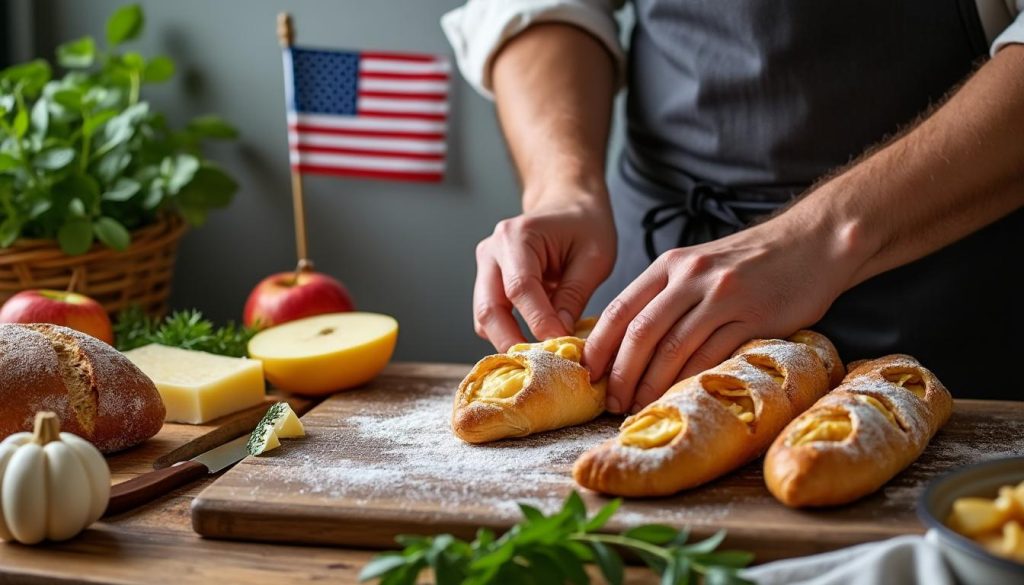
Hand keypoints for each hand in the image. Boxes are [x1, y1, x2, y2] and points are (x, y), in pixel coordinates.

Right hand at [473, 190, 615, 350]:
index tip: (562, 347)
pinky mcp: (488, 282)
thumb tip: (561, 337)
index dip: (538, 323)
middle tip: (542, 367)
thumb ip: (575, 295)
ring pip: (484, 317)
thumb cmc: (585, 225)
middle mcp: (492, 251)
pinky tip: (534, 346)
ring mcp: (485, 267)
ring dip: (509, 342)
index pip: (520, 289)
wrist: (567, 204)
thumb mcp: (594, 256)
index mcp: (517, 236)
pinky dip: (509, 334)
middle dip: (513, 342)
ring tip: (540, 360)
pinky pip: (492, 316)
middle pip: (489, 308)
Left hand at [583, 213, 858, 413]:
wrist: (813, 241)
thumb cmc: (750, 262)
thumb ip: (667, 295)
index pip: (620, 308)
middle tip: (611, 401)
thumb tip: (628, 341)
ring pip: (673, 348)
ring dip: (651, 384)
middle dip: (620, 373)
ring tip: (639, 406)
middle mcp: (690, 276)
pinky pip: (712, 355)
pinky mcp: (752, 316)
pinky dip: (690, 381)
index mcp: (670, 265)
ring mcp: (721, 295)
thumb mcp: (699, 266)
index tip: (588, 374)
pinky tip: (679, 397)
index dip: (599, 345)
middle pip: (640, 333)